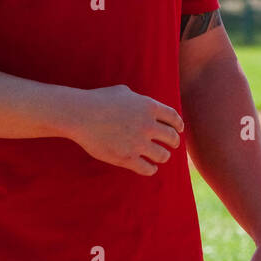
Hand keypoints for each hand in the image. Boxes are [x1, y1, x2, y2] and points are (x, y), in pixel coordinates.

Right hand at [69, 84, 183, 175]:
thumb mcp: (123, 92)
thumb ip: (138, 100)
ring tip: (160, 156)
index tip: (179, 130)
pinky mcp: (127, 158)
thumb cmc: (99, 100)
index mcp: (149, 106)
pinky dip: (151, 169)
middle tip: (171, 144)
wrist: (80, 115)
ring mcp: (138, 143)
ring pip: (163, 155)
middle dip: (174, 142)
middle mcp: (147, 125)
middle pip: (172, 138)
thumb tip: (145, 106)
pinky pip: (148, 169)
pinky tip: (150, 167)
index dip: (178, 125)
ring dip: (163, 156)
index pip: (174, 118)